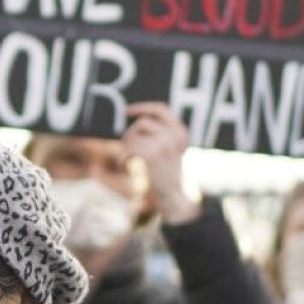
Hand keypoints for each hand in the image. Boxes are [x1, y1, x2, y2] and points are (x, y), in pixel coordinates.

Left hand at [121, 102, 200, 223]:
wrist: (175, 196)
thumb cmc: (168, 174)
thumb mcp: (169, 150)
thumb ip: (159, 135)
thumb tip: (136, 120)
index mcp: (180, 131)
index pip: (161, 109)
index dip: (143, 107)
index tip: (128, 111)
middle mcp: (174, 134)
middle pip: (142, 123)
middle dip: (130, 135)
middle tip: (127, 149)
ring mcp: (164, 143)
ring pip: (133, 136)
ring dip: (126, 147)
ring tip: (128, 159)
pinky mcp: (152, 154)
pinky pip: (129, 149)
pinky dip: (122, 158)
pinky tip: (125, 167)